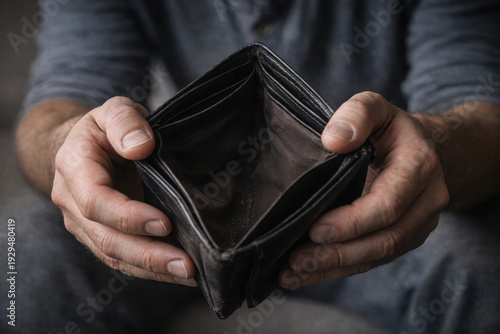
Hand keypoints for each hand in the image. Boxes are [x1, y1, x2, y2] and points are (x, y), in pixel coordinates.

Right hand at [51, 97, 196, 285]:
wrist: (83, 147)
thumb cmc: (103, 128)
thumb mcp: (113, 110)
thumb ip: (124, 121)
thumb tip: (141, 146)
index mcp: (74, 168)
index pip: (97, 201)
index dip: (129, 216)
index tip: (165, 223)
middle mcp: (73, 202)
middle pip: (107, 239)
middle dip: (148, 255)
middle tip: (185, 264)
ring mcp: (84, 224)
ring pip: (115, 256)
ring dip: (152, 269)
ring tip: (188, 274)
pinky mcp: (99, 235)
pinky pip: (122, 259)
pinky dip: (149, 269)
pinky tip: (177, 274)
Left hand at [279, 91, 448, 288]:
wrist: (421, 148)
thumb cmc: (390, 128)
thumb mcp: (376, 107)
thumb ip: (357, 114)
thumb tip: (333, 140)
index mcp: (419, 166)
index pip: (387, 204)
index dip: (352, 222)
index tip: (315, 230)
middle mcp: (426, 201)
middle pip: (383, 239)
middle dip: (338, 253)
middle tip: (297, 259)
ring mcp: (417, 224)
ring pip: (377, 256)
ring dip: (334, 267)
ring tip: (294, 273)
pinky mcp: (402, 237)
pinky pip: (372, 259)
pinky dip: (339, 269)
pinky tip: (307, 274)